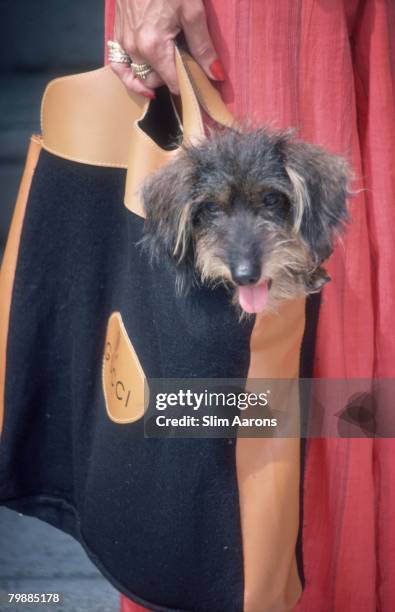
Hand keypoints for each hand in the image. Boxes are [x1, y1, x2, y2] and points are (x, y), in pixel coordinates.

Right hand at [110, 0, 224, 98]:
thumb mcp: (192, 12)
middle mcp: (135, 49)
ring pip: (136, 76)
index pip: (173, 83)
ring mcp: (123, 42)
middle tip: (187, 70)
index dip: (188, 87)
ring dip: (152, 78)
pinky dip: (128, 75)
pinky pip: (119, 65)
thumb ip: (203, 47)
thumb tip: (215, 74)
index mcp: (154, 47)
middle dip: (170, 80)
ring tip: (167, 75)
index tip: (199, 85)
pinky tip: (139, 79)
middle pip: (154, 81)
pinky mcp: (117, 34)